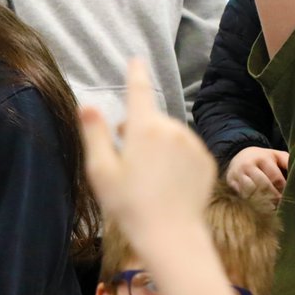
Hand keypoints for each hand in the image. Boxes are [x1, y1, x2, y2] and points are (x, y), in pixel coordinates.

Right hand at [80, 59, 216, 241]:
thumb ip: (95, 133)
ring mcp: (193, 144)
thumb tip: (87, 105)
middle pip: (151, 119)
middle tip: (125, 160)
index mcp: (144, 128)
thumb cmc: (128, 204)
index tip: (136, 60)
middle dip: (139, 129)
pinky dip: (175, 158)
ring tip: (147, 177)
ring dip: (158, 145)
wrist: (171, 234)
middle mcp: (172, 129)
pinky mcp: (206, 161)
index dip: (136, 74)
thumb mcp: (101, 170)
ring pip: (169, 135)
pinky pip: (186, 150)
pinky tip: (166, 182)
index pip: (139, 91)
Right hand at [225, 147, 287, 206]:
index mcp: (262, 158)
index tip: (289, 197)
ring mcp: (237, 175)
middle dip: (274, 197)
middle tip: (281, 205)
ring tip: (271, 208)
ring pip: (250, 192)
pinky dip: (250, 202)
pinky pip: (241, 195)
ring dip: (262, 202)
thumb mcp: (276, 156)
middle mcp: (248, 166)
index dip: (283, 189)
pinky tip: (258, 207)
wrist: (239, 156)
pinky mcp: (230, 183)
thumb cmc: (263, 159)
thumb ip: (288, 162)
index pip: (275, 178)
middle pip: (263, 186)